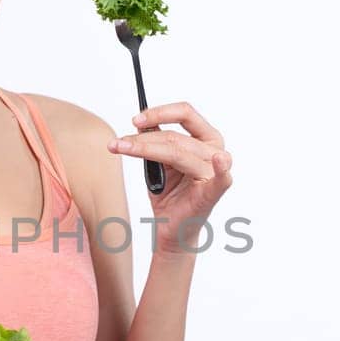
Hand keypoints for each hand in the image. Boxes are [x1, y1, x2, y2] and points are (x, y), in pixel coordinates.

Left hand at [108, 101, 233, 253]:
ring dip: (145, 149)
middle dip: (142, 139)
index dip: (159, 113)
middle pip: (174, 136)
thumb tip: (141, 122)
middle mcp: (214, 151)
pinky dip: (221, 169)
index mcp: (206, 138)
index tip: (135, 120)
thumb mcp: (158, 161)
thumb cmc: (169, 194)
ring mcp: (216, 172)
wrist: (170, 227)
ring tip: (122, 149)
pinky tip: (219, 161)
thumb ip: (156, 140)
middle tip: (118, 143)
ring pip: (177, 152)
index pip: (185, 113)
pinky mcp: (213, 192)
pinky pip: (220, 178)